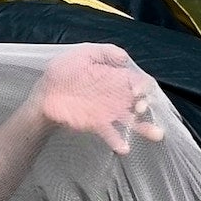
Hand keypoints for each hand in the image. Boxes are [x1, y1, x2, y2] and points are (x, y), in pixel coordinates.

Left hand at [33, 44, 165, 154]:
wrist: (45, 94)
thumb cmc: (62, 71)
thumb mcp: (82, 53)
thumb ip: (103, 52)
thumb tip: (124, 57)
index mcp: (116, 77)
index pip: (138, 80)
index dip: (144, 85)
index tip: (139, 90)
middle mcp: (116, 95)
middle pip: (140, 102)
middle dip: (146, 106)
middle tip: (140, 108)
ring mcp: (108, 112)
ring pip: (133, 120)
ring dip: (145, 128)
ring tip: (156, 134)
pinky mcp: (97, 125)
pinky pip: (112, 134)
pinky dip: (119, 141)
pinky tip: (124, 148)